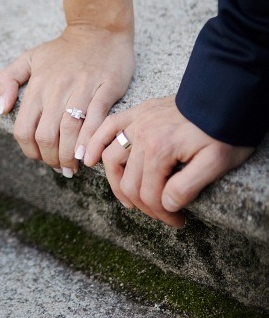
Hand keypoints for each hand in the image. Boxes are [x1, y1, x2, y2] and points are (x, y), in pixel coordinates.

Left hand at [0, 25, 133, 176]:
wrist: (99, 29)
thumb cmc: (62, 50)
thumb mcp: (27, 59)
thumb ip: (6, 81)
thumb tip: (0, 109)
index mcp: (36, 86)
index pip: (23, 129)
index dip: (29, 151)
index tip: (39, 157)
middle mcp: (55, 89)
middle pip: (46, 136)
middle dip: (51, 158)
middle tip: (59, 166)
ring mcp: (81, 88)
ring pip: (69, 130)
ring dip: (69, 155)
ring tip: (73, 166)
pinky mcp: (105, 87)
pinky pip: (96, 119)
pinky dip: (90, 140)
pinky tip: (88, 156)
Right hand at [84, 96, 253, 226]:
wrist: (226, 95)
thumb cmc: (225, 130)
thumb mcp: (217, 163)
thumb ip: (188, 186)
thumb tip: (166, 205)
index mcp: (160, 150)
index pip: (149, 193)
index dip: (162, 213)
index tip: (178, 222)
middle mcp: (142, 136)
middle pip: (129, 182)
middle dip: (144, 205)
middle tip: (162, 215)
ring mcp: (137, 122)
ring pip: (112, 159)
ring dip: (117, 183)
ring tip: (131, 200)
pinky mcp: (138, 112)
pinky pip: (108, 127)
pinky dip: (96, 144)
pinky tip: (90, 159)